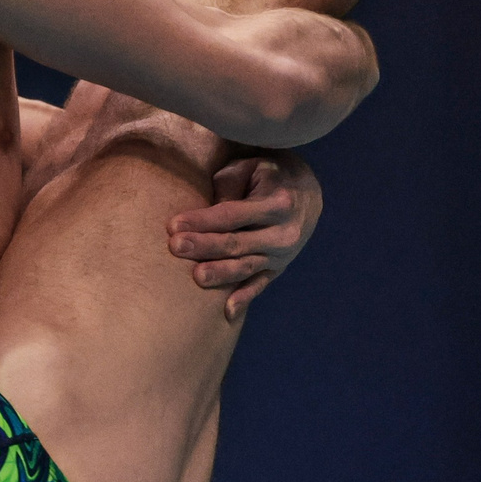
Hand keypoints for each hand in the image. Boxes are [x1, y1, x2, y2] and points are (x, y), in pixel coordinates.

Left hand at [166, 153, 321, 321]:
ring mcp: (282, 254)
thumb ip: (227, 187)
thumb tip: (203, 213)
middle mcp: (284, 232)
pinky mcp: (278, 268)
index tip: (174, 225)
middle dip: (205, 246)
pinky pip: (260, 285)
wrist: (306, 193)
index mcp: (277, 203)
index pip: (233, 214)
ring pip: (246, 266)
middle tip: (176, 247)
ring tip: (196, 276)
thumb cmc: (265, 177)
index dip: (203, 220)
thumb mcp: (250, 169)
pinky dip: (244, 297)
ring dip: (220, 273)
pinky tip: (228, 312)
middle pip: (238, 242)